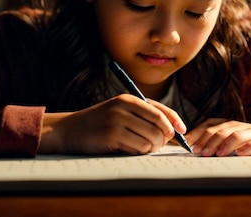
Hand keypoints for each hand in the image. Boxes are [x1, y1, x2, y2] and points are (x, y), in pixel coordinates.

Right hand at [39, 94, 186, 154]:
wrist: (69, 131)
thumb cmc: (99, 124)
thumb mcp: (120, 112)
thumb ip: (143, 116)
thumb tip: (172, 131)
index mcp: (129, 99)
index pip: (161, 110)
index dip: (175, 122)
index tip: (182, 132)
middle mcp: (124, 107)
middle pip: (159, 126)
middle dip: (162, 139)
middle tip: (156, 145)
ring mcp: (117, 120)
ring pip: (151, 138)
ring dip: (150, 148)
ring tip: (139, 147)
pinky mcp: (112, 135)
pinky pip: (139, 147)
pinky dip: (138, 152)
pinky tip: (128, 150)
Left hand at [184, 118, 250, 155]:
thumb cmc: (249, 139)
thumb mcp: (231, 138)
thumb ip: (215, 141)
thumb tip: (193, 149)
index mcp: (228, 124)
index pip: (209, 125)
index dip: (198, 133)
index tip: (188, 144)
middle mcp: (238, 125)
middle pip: (220, 131)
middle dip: (208, 141)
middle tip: (200, 152)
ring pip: (236, 135)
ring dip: (225, 144)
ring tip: (218, 154)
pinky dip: (247, 148)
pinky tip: (240, 154)